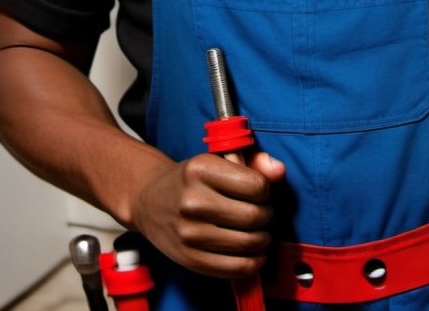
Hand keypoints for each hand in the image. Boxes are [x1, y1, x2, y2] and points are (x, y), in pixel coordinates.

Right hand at [131, 150, 285, 277]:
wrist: (148, 200)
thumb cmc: (192, 179)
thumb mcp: (219, 160)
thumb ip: (254, 162)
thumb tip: (280, 171)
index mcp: (200, 169)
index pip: (255, 186)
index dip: (264, 190)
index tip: (258, 191)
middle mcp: (192, 201)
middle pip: (253, 216)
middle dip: (266, 215)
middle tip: (261, 213)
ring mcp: (188, 233)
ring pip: (247, 243)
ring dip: (262, 239)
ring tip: (258, 232)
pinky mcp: (188, 259)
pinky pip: (234, 268)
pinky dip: (253, 263)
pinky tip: (254, 254)